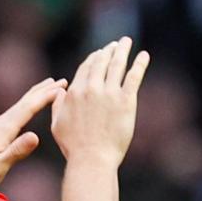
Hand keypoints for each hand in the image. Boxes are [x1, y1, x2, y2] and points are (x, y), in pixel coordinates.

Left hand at [0, 77, 66, 185]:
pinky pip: (16, 113)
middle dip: (43, 90)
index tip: (61, 87)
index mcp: (3, 129)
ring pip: (20, 105)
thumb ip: (16, 151)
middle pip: (24, 102)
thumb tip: (36, 136)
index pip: (27, 108)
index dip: (44, 97)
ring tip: (48, 87)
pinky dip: (28, 105)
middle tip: (62, 80)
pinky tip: (28, 108)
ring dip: (36, 95)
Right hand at [51, 37, 148, 166]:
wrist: (92, 158)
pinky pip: (134, 77)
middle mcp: (92, 88)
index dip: (94, 58)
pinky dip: (140, 64)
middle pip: (101, 62)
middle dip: (108, 50)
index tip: (100, 53)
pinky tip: (144, 55)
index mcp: (75, 92)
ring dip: (122, 50)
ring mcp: (109, 93)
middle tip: (115, 44)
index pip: (86, 68)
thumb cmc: (74, 147)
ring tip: (127, 42)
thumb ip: (57, 105)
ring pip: (117, 65)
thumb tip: (59, 91)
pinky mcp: (126, 101)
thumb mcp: (57, 125)